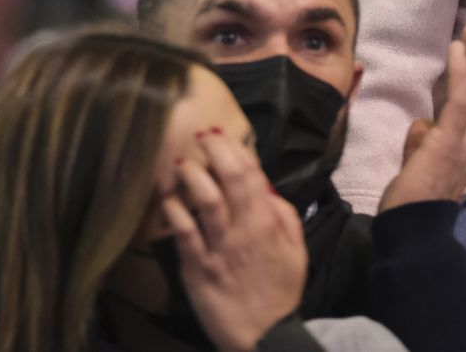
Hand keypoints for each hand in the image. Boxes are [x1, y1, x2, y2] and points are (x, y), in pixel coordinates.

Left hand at [163, 129, 307, 351]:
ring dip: (193, 177)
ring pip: (205, 202)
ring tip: (182, 163)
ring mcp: (218, 248)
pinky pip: (184, 234)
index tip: (221, 134)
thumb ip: (285, 215)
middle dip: (214, 152)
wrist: (264, 334)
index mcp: (267, 223)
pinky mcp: (196, 268)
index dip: (235, 149)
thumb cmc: (279, 290)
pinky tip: (169, 199)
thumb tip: (266, 187)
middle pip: (229, 181)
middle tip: (201, 136)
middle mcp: (243, 230)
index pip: (252, 175)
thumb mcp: (296, 250)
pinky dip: (175, 212)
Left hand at [379, 22, 465, 210]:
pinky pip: (460, 101)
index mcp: (464, 154)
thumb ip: (422, 145)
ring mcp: (464, 143)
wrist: (411, 235)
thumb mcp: (418, 168)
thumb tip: (421, 125)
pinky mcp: (451, 141)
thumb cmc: (411, 207)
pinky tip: (457, 50)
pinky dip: (461, 73)